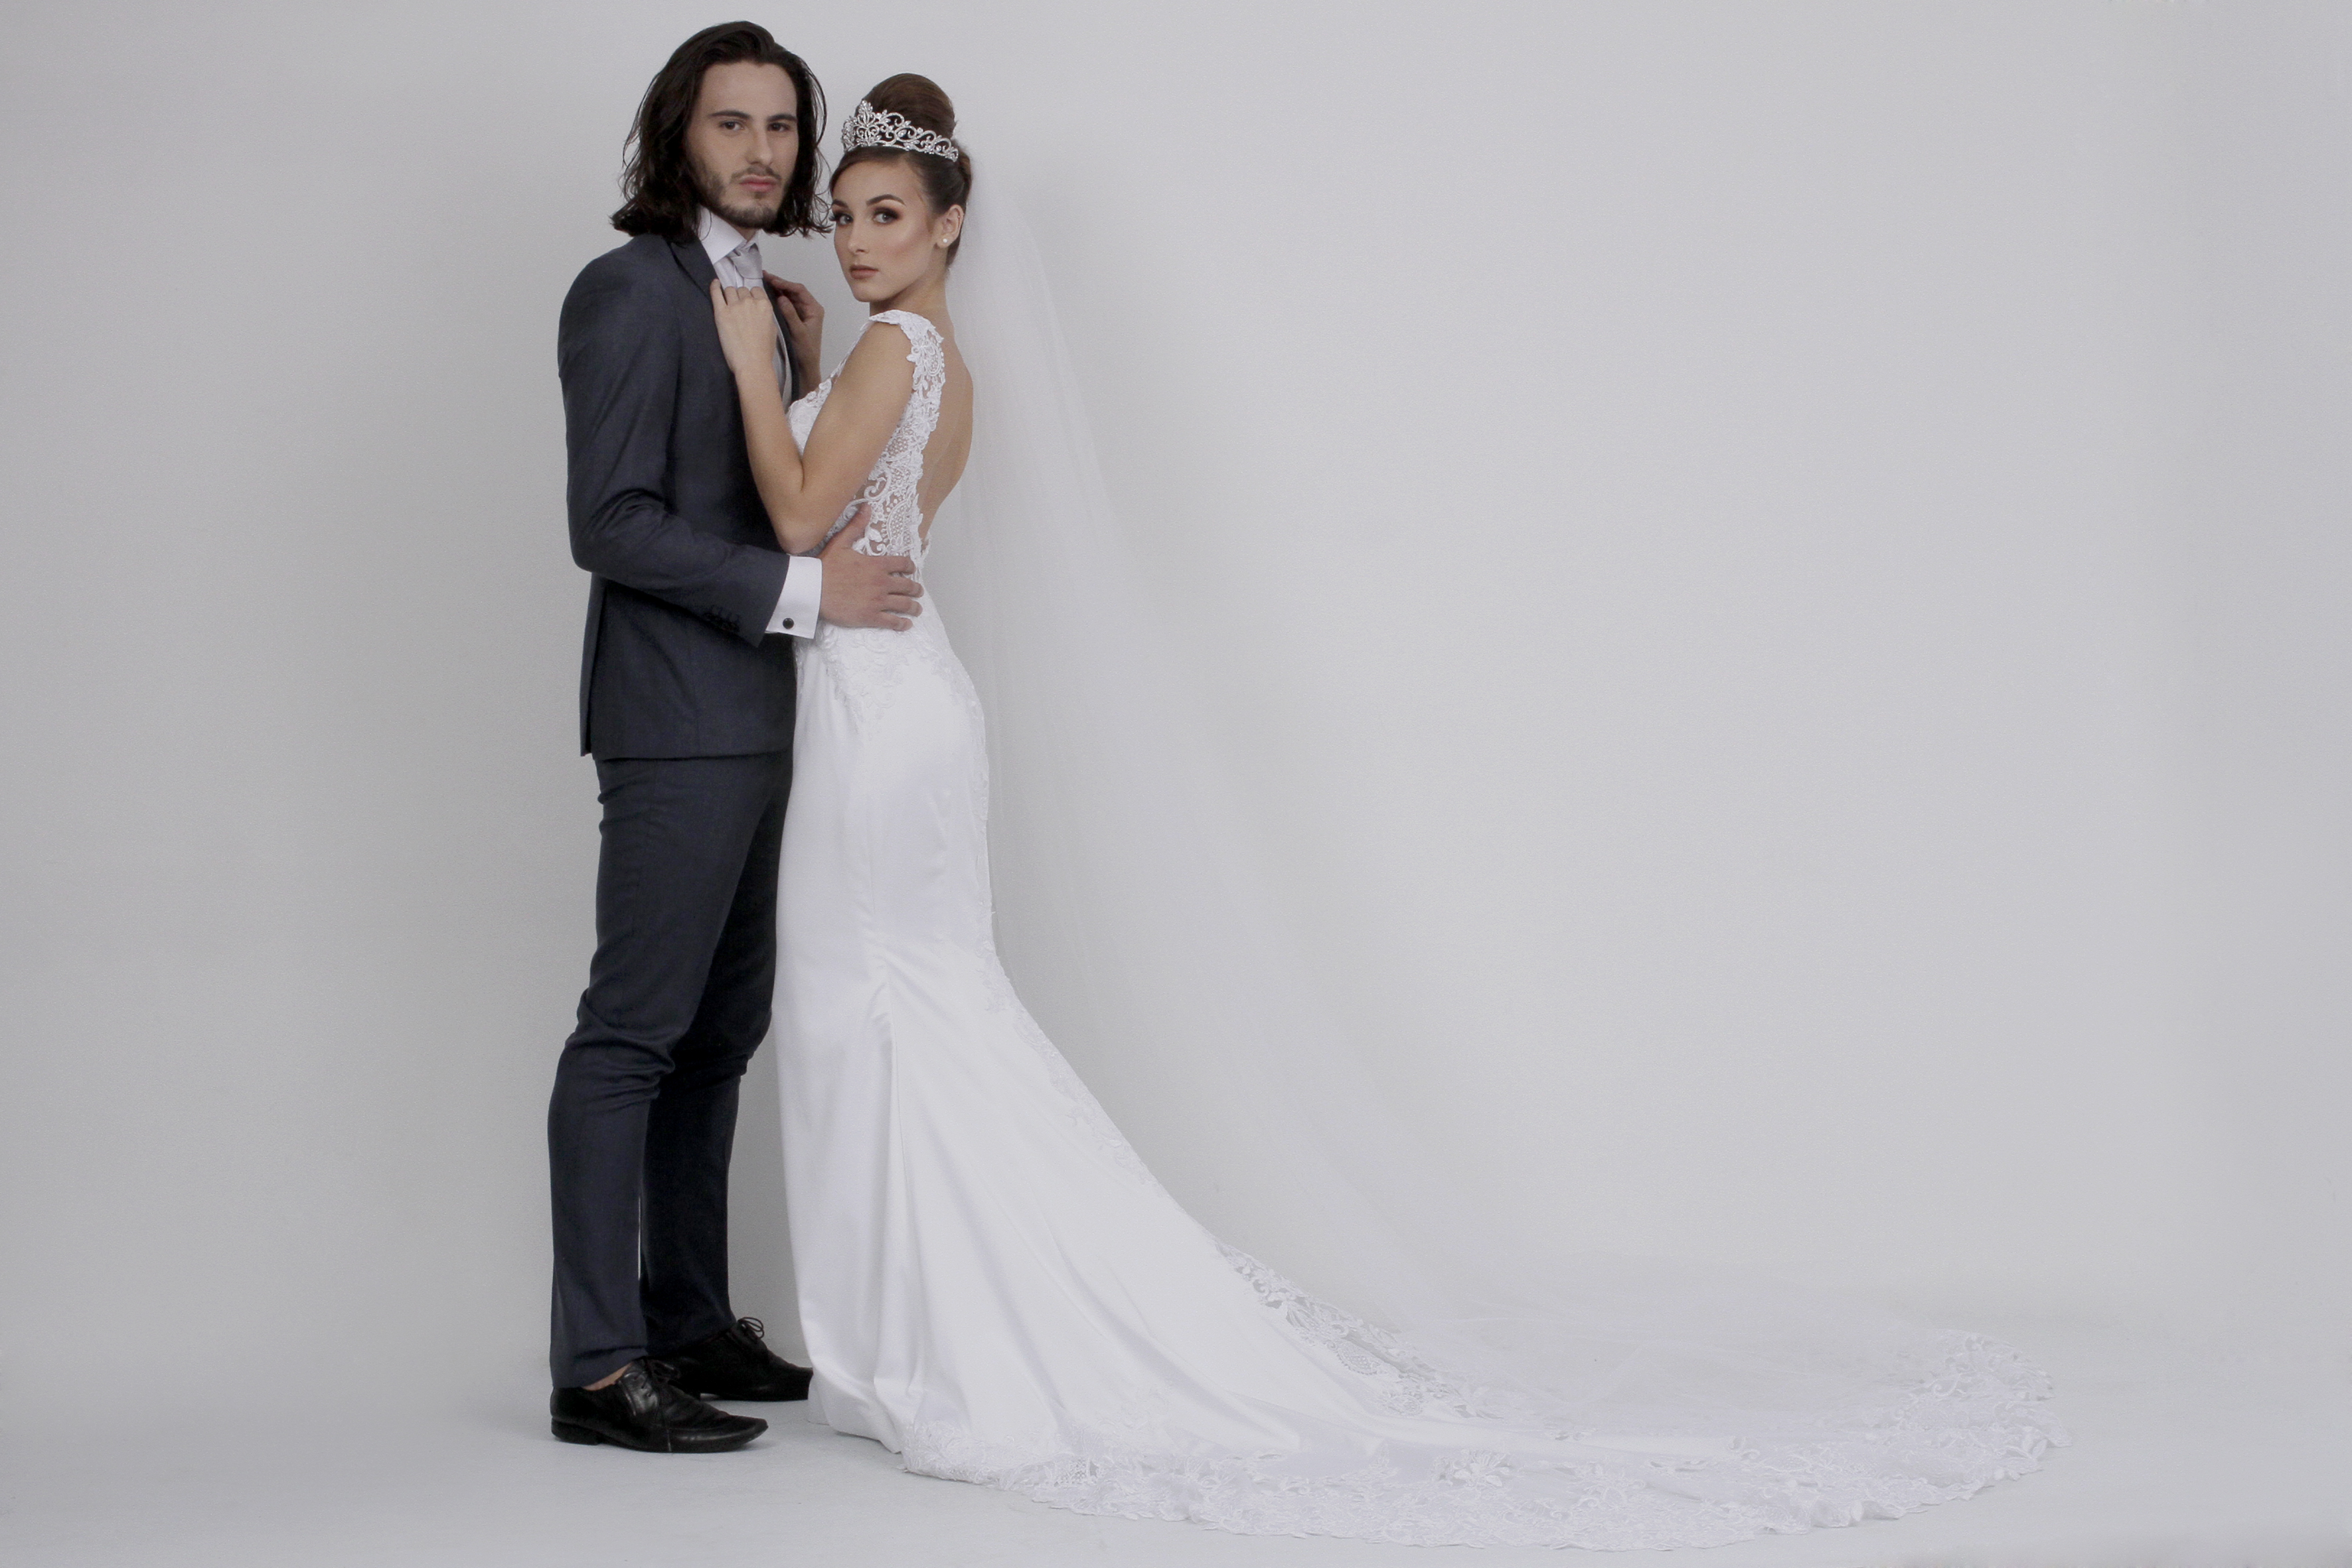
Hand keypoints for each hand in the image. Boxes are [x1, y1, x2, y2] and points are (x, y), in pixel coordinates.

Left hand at [709, 280, 777, 378]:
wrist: (752, 363)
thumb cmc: (764, 351)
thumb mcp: (772, 328)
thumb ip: (765, 314)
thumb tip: (758, 309)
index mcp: (764, 305)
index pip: (756, 290)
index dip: (752, 295)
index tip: (749, 300)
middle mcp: (750, 302)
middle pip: (742, 290)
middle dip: (741, 295)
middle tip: (739, 306)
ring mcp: (734, 306)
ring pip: (730, 290)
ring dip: (730, 293)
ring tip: (728, 300)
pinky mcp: (721, 313)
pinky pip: (716, 293)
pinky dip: (715, 286)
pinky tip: (715, 283)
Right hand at [764, 272, 822, 386]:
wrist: (806, 366)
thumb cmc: (805, 351)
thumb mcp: (797, 332)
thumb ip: (790, 314)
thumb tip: (781, 297)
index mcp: (814, 309)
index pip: (800, 291)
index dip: (786, 284)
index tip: (773, 280)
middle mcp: (809, 308)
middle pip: (794, 291)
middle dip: (780, 283)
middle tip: (764, 276)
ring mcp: (802, 312)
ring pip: (789, 296)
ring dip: (777, 289)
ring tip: (763, 281)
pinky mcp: (795, 317)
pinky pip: (786, 304)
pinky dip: (777, 298)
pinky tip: (767, 293)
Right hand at [817, 509, 922, 630]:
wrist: (813, 589)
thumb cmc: (825, 567)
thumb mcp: (841, 542)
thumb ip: (856, 525)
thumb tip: (867, 506)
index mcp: (877, 565)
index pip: (903, 564)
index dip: (910, 567)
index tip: (911, 570)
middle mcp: (882, 582)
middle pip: (908, 586)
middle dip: (915, 589)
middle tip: (918, 591)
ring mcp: (878, 601)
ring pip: (904, 605)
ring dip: (914, 607)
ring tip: (917, 609)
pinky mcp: (871, 616)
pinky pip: (892, 622)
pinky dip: (902, 624)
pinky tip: (906, 624)